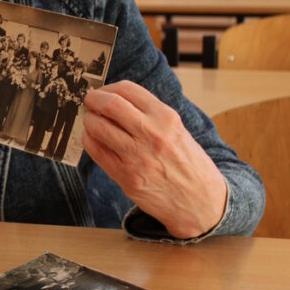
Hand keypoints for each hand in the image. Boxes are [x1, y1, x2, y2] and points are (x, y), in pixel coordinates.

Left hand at [81, 81, 226, 238]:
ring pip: (98, 127)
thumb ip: (150, 114)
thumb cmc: (188, 164)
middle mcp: (152, 134)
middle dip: (93, 99)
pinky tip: (92, 138)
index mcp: (166, 118)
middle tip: (90, 101)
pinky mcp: (126, 177)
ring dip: (88, 120)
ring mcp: (137, 156)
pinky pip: (96, 151)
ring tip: (90, 121)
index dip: (109, 87)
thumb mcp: (177, 130)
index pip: (128, 90)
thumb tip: (116, 99)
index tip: (103, 91)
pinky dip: (89, 140)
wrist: (201, 201)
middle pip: (110, 105)